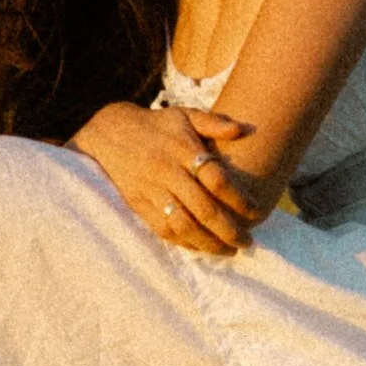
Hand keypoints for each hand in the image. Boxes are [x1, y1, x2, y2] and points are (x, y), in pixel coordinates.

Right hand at [72, 100, 268, 253]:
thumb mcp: (183, 115)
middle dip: (229, 229)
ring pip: (183, 224)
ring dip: (208, 243)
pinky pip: (163, 230)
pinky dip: (185, 243)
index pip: (215, 178)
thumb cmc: (155, 125)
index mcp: (181, 148)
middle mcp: (166, 171)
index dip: (238, 198)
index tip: (257, 211)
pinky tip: (202, 247)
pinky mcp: (138, 205)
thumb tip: (243, 129)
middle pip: (202, 208)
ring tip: (228, 250)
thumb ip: (213, 122)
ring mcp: (150, 190)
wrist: (108, 134)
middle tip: (248, 241)